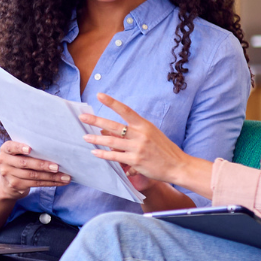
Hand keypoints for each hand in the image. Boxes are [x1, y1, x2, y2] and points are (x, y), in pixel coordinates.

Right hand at [0, 141, 70, 200]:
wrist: (7, 183)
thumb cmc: (18, 161)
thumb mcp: (18, 153)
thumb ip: (28, 148)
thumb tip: (53, 148)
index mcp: (5, 150)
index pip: (11, 147)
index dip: (20, 148)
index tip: (30, 149)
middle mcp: (4, 162)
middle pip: (25, 163)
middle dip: (42, 165)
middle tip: (57, 167)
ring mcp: (9, 175)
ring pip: (33, 175)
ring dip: (51, 177)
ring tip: (65, 177)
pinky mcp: (16, 185)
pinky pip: (36, 184)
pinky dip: (50, 183)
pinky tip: (60, 182)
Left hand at [80, 94, 198, 188]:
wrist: (177, 165)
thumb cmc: (164, 149)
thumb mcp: (152, 134)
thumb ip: (135, 131)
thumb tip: (112, 132)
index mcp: (144, 125)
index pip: (126, 110)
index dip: (112, 102)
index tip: (100, 95)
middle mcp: (140, 134)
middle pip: (114, 125)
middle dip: (96, 120)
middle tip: (83, 117)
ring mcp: (138, 148)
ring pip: (112, 142)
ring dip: (96, 140)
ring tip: (85, 138)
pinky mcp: (136, 161)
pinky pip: (116, 157)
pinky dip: (104, 155)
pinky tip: (95, 152)